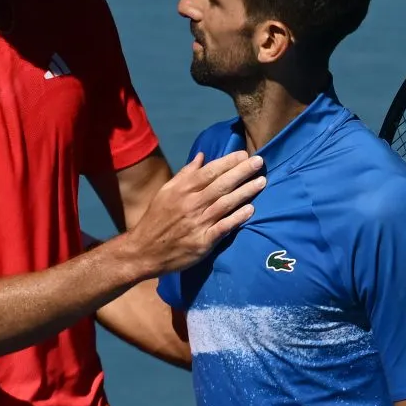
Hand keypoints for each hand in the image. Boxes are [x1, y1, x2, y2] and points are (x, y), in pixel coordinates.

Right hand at [125, 150, 264, 275]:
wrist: (144, 250)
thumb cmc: (157, 219)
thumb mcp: (166, 192)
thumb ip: (185, 174)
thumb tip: (202, 156)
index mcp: (182, 190)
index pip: (209, 172)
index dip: (228, 162)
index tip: (244, 154)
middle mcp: (191, 204)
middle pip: (221, 185)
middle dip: (241, 172)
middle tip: (260, 161)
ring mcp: (198, 223)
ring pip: (225, 204)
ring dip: (245, 192)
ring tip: (262, 181)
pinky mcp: (203, 242)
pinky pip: (223, 227)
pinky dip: (237, 218)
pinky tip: (250, 210)